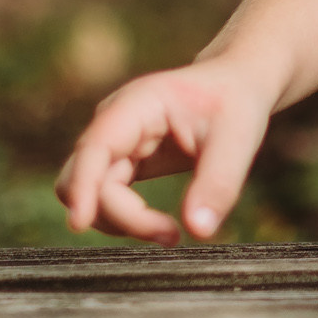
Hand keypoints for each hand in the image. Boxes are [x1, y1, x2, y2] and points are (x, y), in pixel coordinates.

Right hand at [56, 59, 277, 246]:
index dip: (82, 185)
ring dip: (122, 221)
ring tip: (172, 233)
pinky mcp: (123, 160)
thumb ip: (219, 184)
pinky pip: (106, 196)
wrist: (238, 82)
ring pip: (91, 192)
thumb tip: (198, 231)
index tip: (79, 224)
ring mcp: (116, 141)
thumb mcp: (239, 138)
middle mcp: (116, 121)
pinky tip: (164, 228)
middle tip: (171, 235)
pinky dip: (128, 218)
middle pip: (86, 178)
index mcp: (138, 103)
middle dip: (119, 215)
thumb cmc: (237, 101)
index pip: (95, 147)